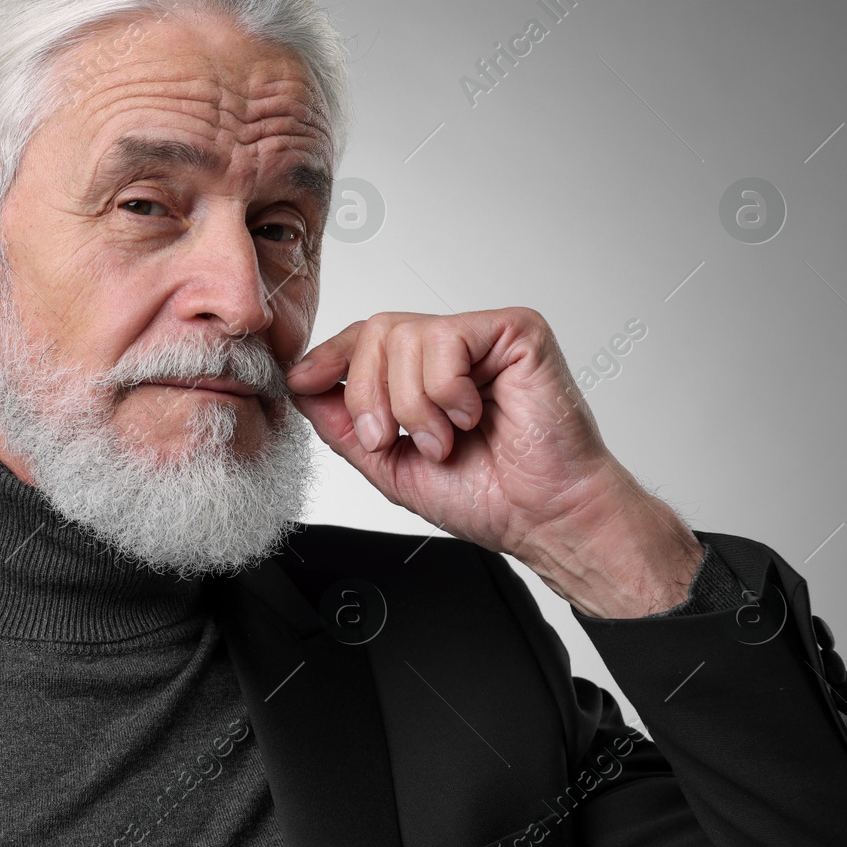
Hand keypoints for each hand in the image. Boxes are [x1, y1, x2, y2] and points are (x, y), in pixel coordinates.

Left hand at [285, 308, 702, 617]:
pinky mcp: (515, 329)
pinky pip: (446, 339)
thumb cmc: (489, 496)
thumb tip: (301, 387)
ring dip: (412, 405)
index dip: (327, 357)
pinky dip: (446, 391)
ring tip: (446, 438)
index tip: (301, 381)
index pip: (362, 339)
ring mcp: (483, 335)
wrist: (545, 517)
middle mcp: (452, 348)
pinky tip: (474, 416)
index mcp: (424, 374)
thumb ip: (346, 425)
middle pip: (373, 332)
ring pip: (403, 337)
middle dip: (367, 395)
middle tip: (391, 441)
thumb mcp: (391, 465)